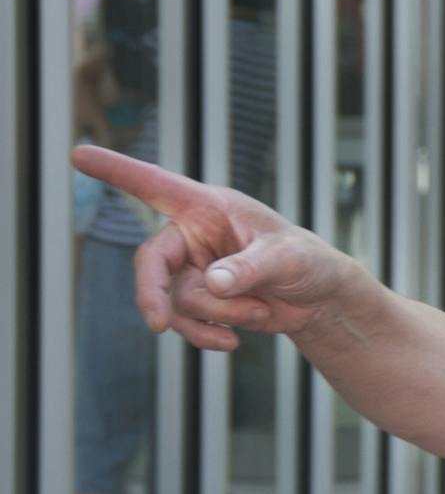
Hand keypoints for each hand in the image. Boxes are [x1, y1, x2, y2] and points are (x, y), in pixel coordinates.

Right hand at [71, 145, 357, 352]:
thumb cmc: (308, 262)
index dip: (117, 171)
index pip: (156, 185)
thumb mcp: (288, 259)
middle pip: (151, 263)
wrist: (317, 300)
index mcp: (209, 207)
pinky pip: (183, 323)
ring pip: (176, 300)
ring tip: (260, 311)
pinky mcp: (196, 301)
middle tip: (159, 325)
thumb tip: (213, 282)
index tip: (78, 152)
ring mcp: (190, 270)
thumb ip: (251, 268)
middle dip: (154, 295)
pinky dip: (208, 335)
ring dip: (218, 314)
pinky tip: (233, 342)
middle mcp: (191, 235)